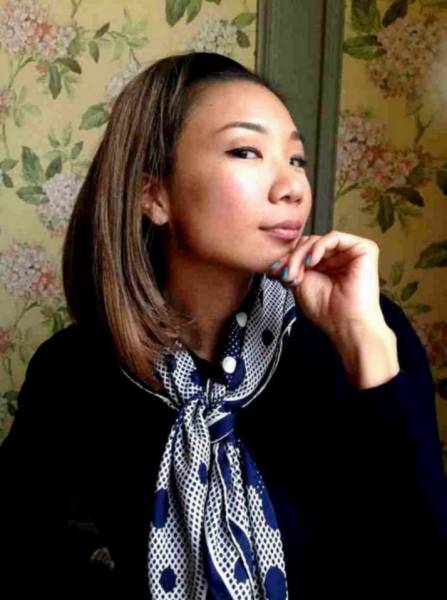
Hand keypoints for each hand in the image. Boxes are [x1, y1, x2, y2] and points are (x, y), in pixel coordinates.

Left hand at [268, 230, 386, 338]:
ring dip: (301, 255)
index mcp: (325, 264)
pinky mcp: (363, 249)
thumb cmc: (326, 310)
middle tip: (287, 274)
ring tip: (298, 274)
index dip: (287, 257)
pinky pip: (334, 237)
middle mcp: (338, 257)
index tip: (276, 270)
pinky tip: (311, 262)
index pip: (302, 249)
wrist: (345, 324)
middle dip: (293, 258)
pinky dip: (318, 247)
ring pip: (317, 240)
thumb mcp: (300, 283)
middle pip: (308, 243)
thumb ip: (291, 266)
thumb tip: (278, 257)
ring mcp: (350, 252)